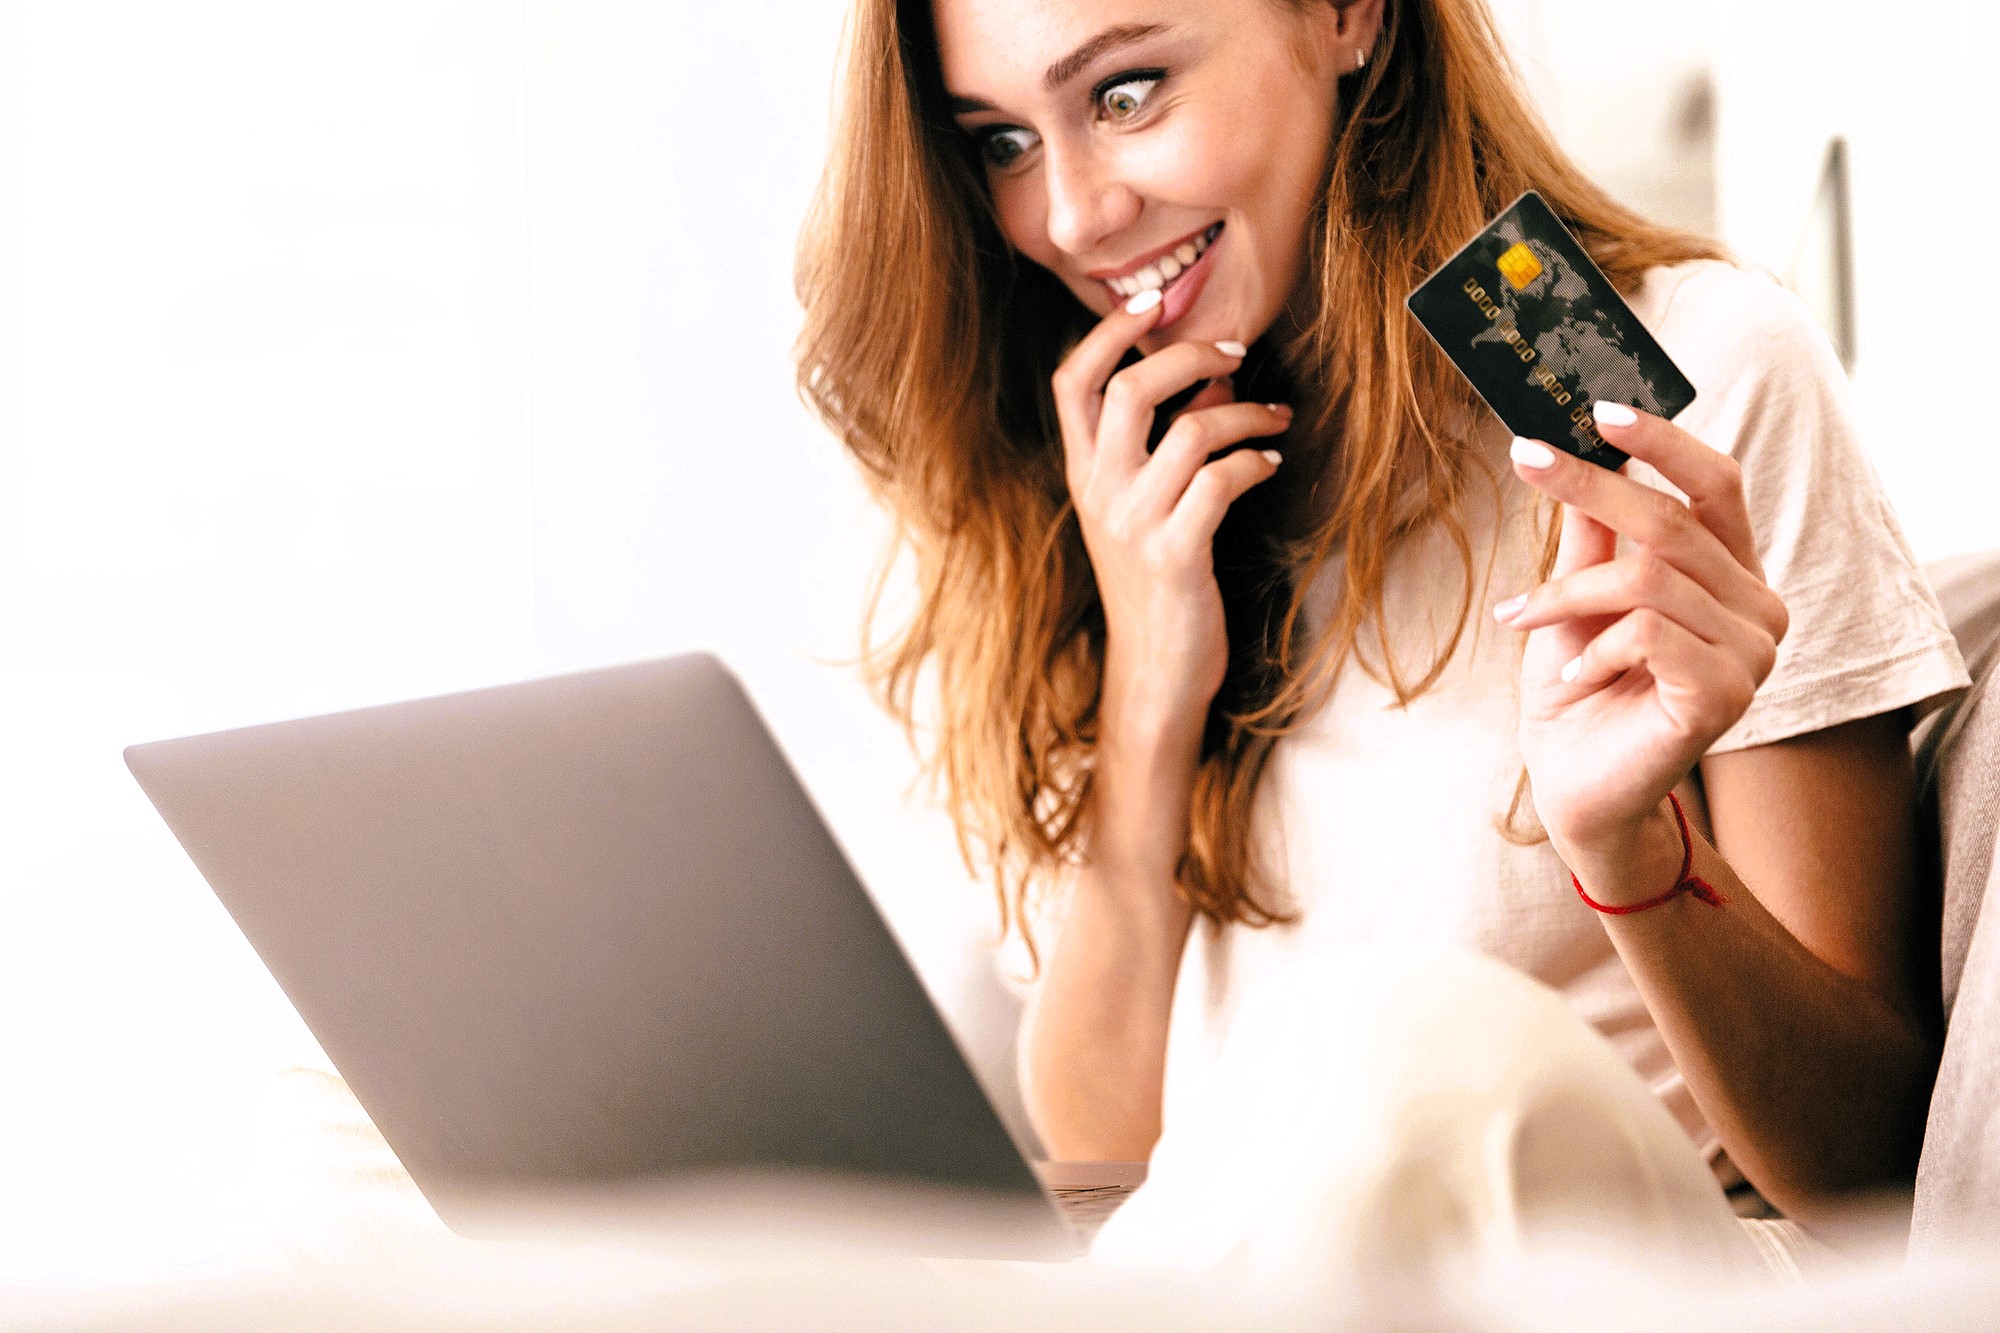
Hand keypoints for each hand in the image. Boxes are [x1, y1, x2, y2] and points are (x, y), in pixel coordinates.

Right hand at [1052, 293, 1291, 749]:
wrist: (1156, 668)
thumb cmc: (1158, 582)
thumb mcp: (1145, 507)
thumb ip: (1164, 443)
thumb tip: (1213, 376)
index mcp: (1083, 473)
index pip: (1072, 382)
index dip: (1107, 334)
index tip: (1152, 304)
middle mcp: (1099, 492)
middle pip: (1128, 390)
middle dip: (1189, 355)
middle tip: (1236, 351)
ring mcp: (1133, 524)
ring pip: (1190, 432)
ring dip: (1245, 413)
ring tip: (1276, 417)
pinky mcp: (1175, 555)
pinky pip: (1220, 482)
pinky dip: (1253, 462)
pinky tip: (1270, 466)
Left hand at [1494, 402, 1788, 872]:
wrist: (1573, 784)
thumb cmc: (1578, 687)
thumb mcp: (1579, 595)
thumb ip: (1593, 531)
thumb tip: (1582, 448)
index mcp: (1732, 574)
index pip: (1718, 484)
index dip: (1665, 442)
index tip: (1599, 408)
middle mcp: (1759, 608)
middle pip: (1673, 521)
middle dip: (1589, 487)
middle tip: (1526, 458)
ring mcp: (1753, 654)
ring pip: (1649, 578)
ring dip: (1569, 595)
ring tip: (1526, 619)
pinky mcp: (1729, 695)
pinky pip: (1648, 634)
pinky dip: (1593, 648)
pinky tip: (1577, 676)